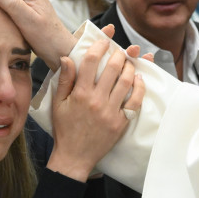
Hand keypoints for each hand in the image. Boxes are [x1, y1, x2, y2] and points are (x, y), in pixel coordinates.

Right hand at [46, 38, 144, 180]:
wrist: (75, 156)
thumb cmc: (65, 130)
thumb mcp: (58, 103)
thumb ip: (64, 79)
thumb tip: (67, 57)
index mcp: (80, 94)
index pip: (90, 61)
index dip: (98, 46)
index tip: (103, 41)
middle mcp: (96, 100)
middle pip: (112, 68)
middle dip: (118, 54)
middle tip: (120, 51)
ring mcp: (111, 111)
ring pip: (127, 81)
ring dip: (130, 68)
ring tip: (129, 63)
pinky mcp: (121, 122)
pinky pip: (135, 101)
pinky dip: (140, 87)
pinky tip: (138, 80)